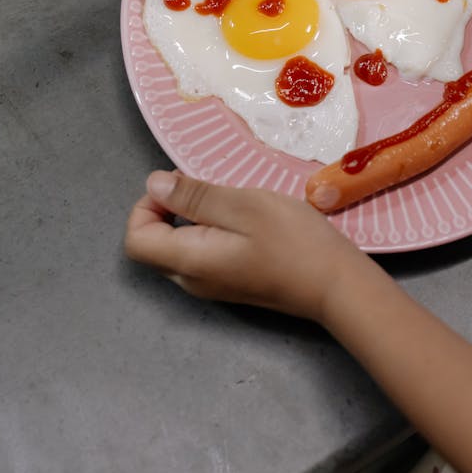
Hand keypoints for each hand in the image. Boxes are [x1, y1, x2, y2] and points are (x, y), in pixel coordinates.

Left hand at [124, 171, 372, 322]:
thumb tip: (153, 185)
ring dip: (188, 219)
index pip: (136, 239)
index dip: (146, 206)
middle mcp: (191, 280)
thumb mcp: (244, 206)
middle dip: (165, 209)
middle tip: (202, 185)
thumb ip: (195, 196)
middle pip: (152, 245)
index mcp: (188, 261)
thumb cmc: (293, 241)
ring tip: (226, 198)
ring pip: (176, 250)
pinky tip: (240, 219)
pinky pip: (200, 256)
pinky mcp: (230, 285)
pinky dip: (206, 232)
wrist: (336, 285)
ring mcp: (211, 287)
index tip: (179, 185)